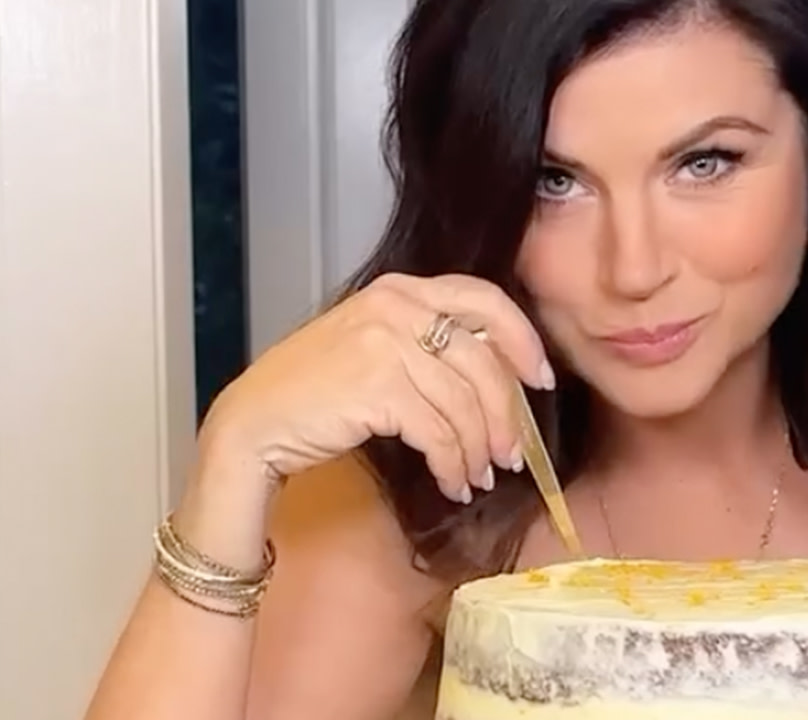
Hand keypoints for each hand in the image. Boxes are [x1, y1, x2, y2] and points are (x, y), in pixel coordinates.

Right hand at [201, 272, 553, 503]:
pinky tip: (452, 483)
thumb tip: (502, 378)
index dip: (522, 340)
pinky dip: (452, 465)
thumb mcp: (378, 346)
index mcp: (401, 289)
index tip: (539, 380)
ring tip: (477, 477)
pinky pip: (438, 433)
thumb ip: (432, 346)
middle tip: (513, 453)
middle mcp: (396, 305)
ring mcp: (386, 343)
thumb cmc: (318, 392)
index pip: (485, 299)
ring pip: (464, 403)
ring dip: (478, 449)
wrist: (255, 424)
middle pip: (484, 361)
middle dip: (506, 415)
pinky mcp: (378, 387)